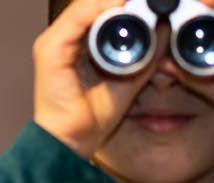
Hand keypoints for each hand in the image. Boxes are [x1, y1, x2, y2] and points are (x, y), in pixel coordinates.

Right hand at [31, 0, 153, 156]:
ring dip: (112, 0)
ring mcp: (53, 42)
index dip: (125, 2)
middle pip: (91, 3)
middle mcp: (63, 38)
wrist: (72, 139)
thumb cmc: (92, 115)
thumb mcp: (131, 76)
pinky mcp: (49, 50)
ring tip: (140, 0)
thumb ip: (147, 52)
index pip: (100, 8)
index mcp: (78, 43)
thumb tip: (164, 27)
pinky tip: (119, 6)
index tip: (153, 2)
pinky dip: (97, 10)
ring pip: (83, 6)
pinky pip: (75, 21)